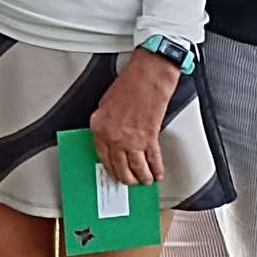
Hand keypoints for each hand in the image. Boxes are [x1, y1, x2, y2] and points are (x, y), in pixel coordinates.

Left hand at [90, 50, 180, 185]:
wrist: (148, 76)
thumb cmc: (129, 83)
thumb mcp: (106, 103)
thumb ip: (106, 124)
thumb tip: (111, 139)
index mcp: (100, 127)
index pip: (102, 156)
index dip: (110, 169)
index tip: (114, 174)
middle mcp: (114, 136)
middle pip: (119, 166)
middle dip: (126, 177)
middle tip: (129, 181)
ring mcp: (131, 139)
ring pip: (136, 168)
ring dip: (142, 177)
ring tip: (145, 180)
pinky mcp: (149, 138)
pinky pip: (152, 160)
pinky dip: (156, 169)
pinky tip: (157, 174)